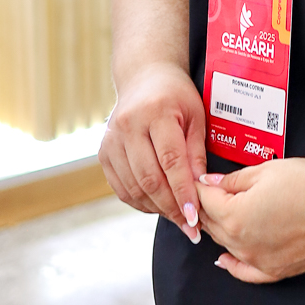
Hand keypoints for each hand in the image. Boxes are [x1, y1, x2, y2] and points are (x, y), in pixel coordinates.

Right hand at [99, 61, 206, 242]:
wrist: (144, 77)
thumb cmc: (176, 96)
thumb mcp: (195, 116)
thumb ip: (196, 152)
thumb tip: (200, 190)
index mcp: (156, 112)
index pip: (171, 161)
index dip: (183, 192)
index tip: (195, 218)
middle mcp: (128, 126)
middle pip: (150, 179)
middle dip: (171, 208)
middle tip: (190, 227)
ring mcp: (111, 140)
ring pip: (134, 187)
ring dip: (157, 209)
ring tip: (178, 218)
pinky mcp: (103, 152)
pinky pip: (122, 187)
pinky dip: (140, 202)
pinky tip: (158, 206)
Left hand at [196, 157, 304, 282]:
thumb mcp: (265, 171)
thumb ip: (233, 180)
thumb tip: (211, 183)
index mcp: (234, 215)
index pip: (205, 199)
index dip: (200, 186)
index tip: (198, 179)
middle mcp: (240, 243)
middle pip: (212, 224)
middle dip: (207, 207)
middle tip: (208, 194)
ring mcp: (256, 260)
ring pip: (225, 245)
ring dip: (219, 230)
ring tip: (217, 216)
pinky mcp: (274, 270)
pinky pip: (245, 273)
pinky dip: (232, 266)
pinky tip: (223, 260)